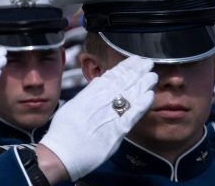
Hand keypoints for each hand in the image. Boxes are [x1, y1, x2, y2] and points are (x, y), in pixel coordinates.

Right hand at [38, 57, 156, 181]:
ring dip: (142, 84)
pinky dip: (142, 104)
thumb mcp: (71, 107)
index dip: (122, 68)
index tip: (132, 61)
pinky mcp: (116, 131)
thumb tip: (95, 88)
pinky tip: (149, 95)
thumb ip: (86, 98)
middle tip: (147, 62)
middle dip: (135, 71)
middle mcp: (99, 102)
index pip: (109, 77)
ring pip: (129, 95)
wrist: (62, 152)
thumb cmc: (63, 133)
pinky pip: (132, 115)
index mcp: (87, 96)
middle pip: (121, 83)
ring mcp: (108, 116)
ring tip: (152, 75)